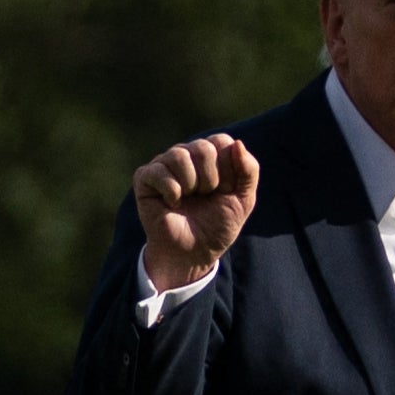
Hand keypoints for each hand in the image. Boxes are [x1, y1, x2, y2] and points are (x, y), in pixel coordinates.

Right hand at [134, 134, 259, 290]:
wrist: (193, 253)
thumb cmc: (217, 226)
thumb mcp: (243, 200)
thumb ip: (249, 171)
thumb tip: (238, 144)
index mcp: (210, 155)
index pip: (222, 142)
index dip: (228, 170)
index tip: (224, 191)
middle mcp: (186, 154)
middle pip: (203, 147)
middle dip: (210, 180)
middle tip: (204, 197)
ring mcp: (164, 164)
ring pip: (179, 156)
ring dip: (190, 185)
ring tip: (188, 200)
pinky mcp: (145, 178)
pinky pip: (159, 172)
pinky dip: (172, 192)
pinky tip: (172, 203)